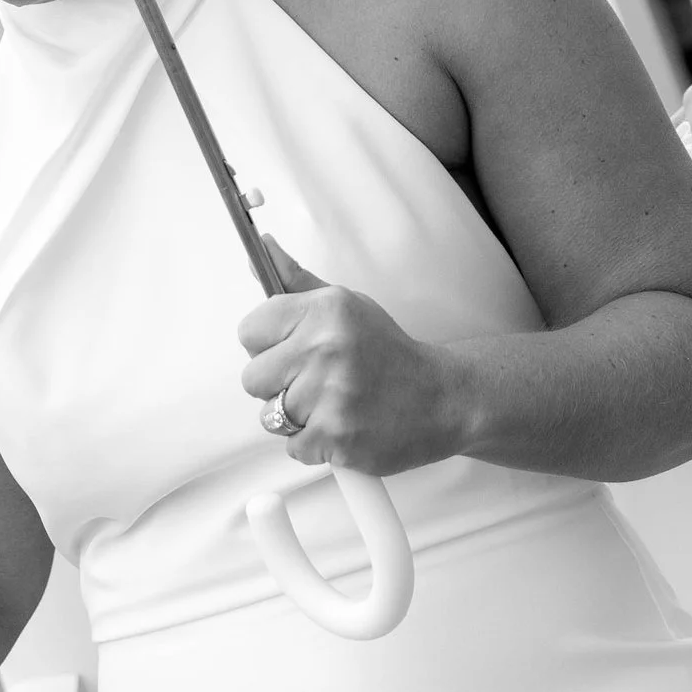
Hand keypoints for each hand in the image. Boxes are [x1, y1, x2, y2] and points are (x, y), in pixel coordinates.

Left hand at [238, 253, 460, 473]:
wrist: (443, 399)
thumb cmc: (388, 353)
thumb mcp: (346, 306)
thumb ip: (297, 282)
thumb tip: (261, 246)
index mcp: (325, 311)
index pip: (249, 329)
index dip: (266, 345)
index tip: (290, 350)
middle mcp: (325, 348)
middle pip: (252, 377)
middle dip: (278, 384)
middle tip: (315, 381)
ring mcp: (330, 395)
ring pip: (270, 416)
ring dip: (296, 417)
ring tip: (332, 404)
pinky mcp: (335, 436)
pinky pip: (292, 446)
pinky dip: (313, 443)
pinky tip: (341, 425)